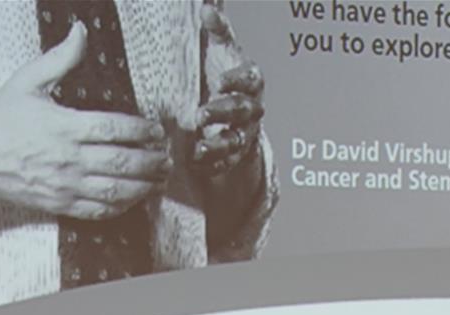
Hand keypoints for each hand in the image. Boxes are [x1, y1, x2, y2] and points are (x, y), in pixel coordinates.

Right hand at [0, 22, 169, 219]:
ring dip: (145, 186)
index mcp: (64, 126)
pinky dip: (123, 206)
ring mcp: (66, 185)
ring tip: (160, 179)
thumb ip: (60, 59)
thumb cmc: (1, 119)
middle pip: (123, 162)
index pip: (115, 129)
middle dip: (152, 160)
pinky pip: (100, 210)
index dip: (142, 131)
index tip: (156, 130)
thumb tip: (81, 32)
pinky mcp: (62, 204)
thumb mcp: (27, 81)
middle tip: (167, 157)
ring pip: (117, 190)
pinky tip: (135, 198)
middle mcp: (69, 159)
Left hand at [187, 6, 265, 177]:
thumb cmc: (221, 73)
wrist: (229, 111)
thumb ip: (217, 30)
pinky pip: (226, 162)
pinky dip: (213, 164)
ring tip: (199, 146)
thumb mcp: (220, 50)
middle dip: (224, 113)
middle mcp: (251, 108)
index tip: (220, 81)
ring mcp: (243, 132)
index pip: (250, 79)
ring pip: (235, 140)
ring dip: (218, 144)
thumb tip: (208, 7)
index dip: (237, 81)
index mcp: (250, 81)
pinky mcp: (233, 154)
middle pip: (243, 111)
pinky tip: (198, 162)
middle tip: (201, 114)